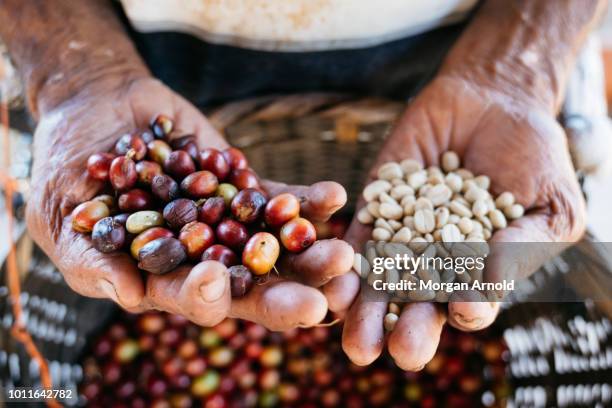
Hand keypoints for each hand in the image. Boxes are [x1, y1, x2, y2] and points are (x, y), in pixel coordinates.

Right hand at [26, 76, 352, 329]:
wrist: (99, 111)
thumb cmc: (68, 171)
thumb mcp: (63, 217)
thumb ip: (91, 260)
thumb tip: (127, 295)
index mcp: (164, 278)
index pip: (190, 299)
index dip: (205, 296)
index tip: (215, 281)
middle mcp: (206, 260)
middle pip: (251, 287)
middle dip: (286, 295)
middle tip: (322, 302)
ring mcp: (232, 225)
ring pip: (278, 248)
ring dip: (312, 253)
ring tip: (344, 252)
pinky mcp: (248, 190)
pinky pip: (283, 200)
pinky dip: (308, 201)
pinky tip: (335, 197)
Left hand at [324, 74, 585, 368]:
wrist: (492, 101)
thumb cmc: (532, 157)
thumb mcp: (549, 203)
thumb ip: (523, 245)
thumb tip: (487, 284)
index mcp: (479, 274)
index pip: (470, 305)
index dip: (468, 311)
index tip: (464, 310)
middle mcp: (436, 265)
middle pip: (416, 308)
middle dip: (405, 331)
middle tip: (393, 353)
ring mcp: (401, 237)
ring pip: (379, 282)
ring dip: (364, 309)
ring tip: (353, 332)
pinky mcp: (374, 207)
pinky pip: (358, 236)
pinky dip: (345, 257)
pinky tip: (335, 274)